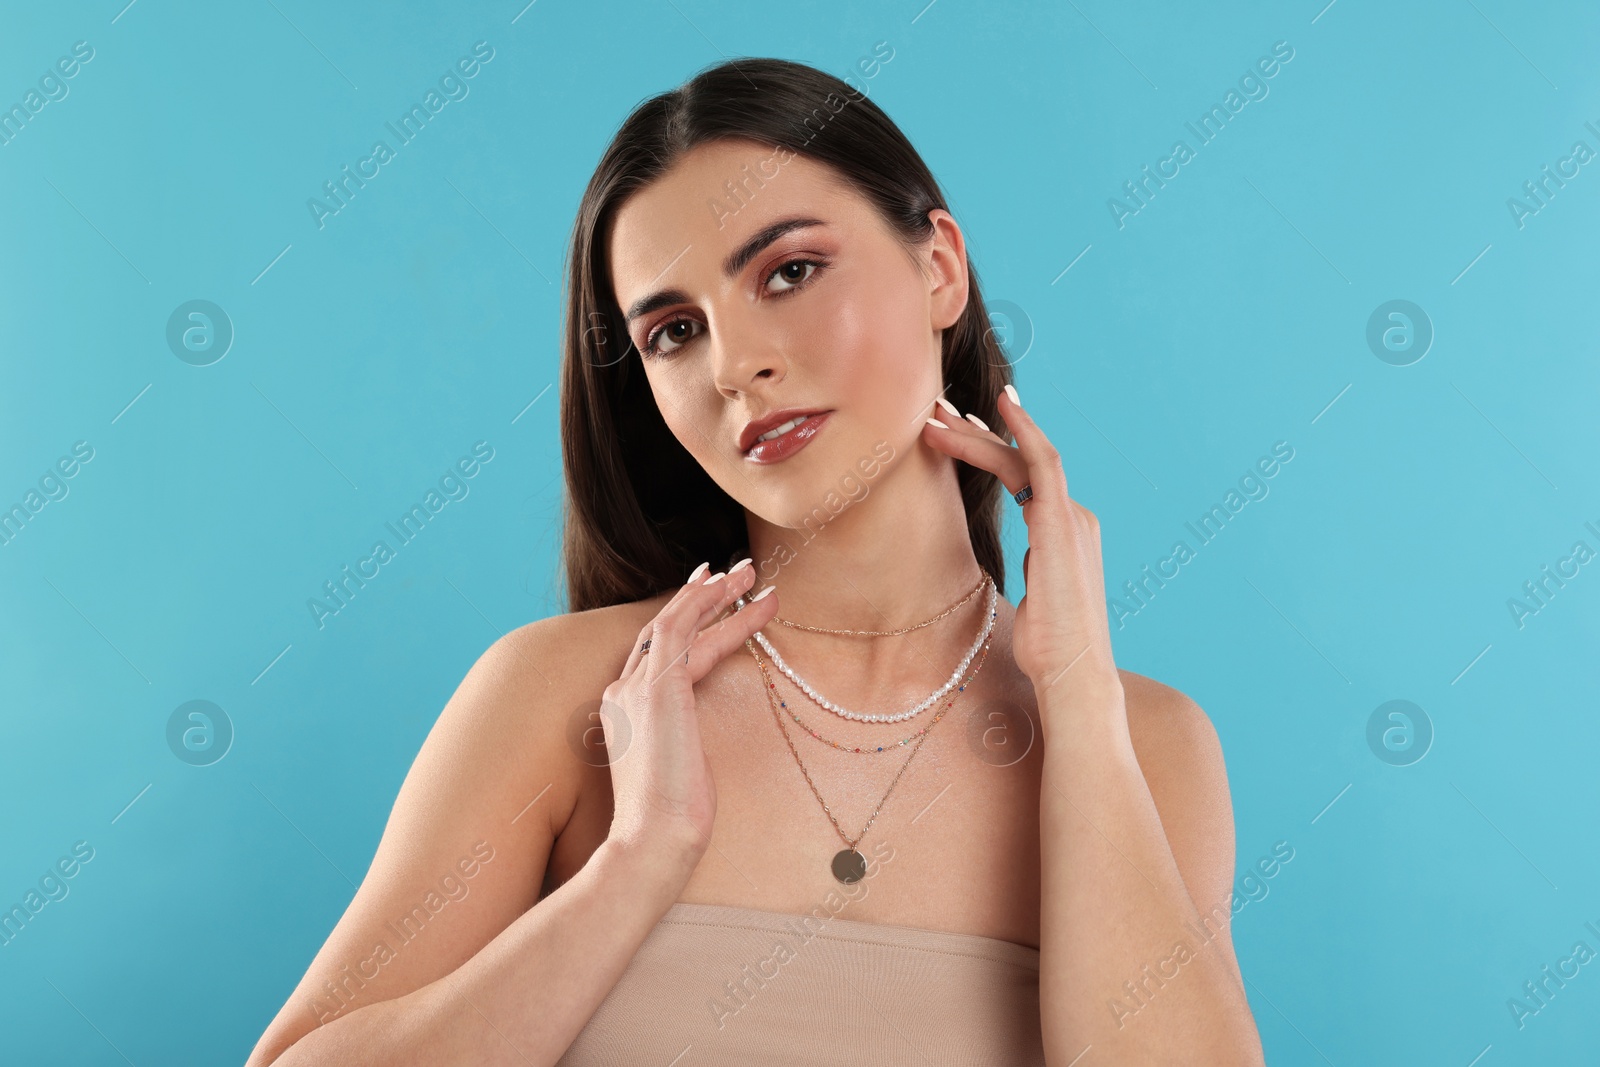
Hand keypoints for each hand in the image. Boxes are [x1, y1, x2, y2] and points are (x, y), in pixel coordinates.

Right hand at [602, 562, 776, 861]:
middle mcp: (622, 692)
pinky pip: (688, 633)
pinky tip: (747, 597)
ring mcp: (636, 688)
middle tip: (736, 571)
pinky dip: (717, 610)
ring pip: (680, 623)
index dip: (682, 618)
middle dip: (701, 595)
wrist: (652, 842)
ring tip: (753, 572)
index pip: (652, 650)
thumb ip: (679, 742)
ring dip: (717, 593)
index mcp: (622, 711)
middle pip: (664, 628)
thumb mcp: (675, 770)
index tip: (707, 593)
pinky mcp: (658, 690)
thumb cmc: (667, 823)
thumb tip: (696, 740)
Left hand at [922, 386, 1119, 697]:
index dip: (990, 448)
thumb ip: (1029, 570)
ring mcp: (1072, 518)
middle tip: (937, 410)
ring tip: (936, 416)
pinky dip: (1018, 432)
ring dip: (977, 433)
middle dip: (977, 431)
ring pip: (1023, 457)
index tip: (958, 428)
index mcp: (1065, 533)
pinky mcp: (1062, 524)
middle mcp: (1074, 517)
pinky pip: (1040, 464)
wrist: (1071, 675)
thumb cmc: (1048, 648)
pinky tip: (994, 411)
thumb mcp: (1032, 598)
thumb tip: (1012, 563)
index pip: (1025, 476)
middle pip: (1020, 460)